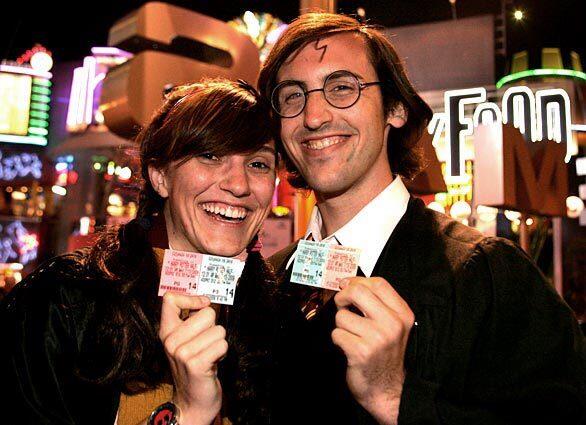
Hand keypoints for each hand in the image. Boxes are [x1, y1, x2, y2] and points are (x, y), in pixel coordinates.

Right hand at [159, 292, 227, 424]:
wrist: (192, 401)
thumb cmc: (194, 367)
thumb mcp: (185, 341)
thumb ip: (191, 321)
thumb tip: (205, 302)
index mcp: (166, 331)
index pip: (170, 300)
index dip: (191, 298)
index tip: (202, 305)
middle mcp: (171, 341)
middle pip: (206, 313)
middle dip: (213, 327)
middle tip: (206, 344)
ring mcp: (182, 353)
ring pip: (218, 330)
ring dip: (219, 342)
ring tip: (209, 354)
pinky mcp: (195, 364)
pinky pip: (222, 344)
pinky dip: (223, 352)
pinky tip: (213, 362)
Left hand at [332, 277, 414, 424]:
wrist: (386, 389)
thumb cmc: (384, 354)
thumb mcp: (392, 325)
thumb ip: (377, 303)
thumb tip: (348, 283)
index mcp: (403, 314)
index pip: (378, 284)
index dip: (357, 281)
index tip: (347, 285)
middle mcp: (393, 324)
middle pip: (357, 292)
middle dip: (342, 297)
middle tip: (342, 306)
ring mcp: (378, 338)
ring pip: (343, 316)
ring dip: (341, 326)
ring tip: (352, 336)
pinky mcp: (361, 351)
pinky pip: (337, 334)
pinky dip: (339, 340)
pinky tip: (349, 348)